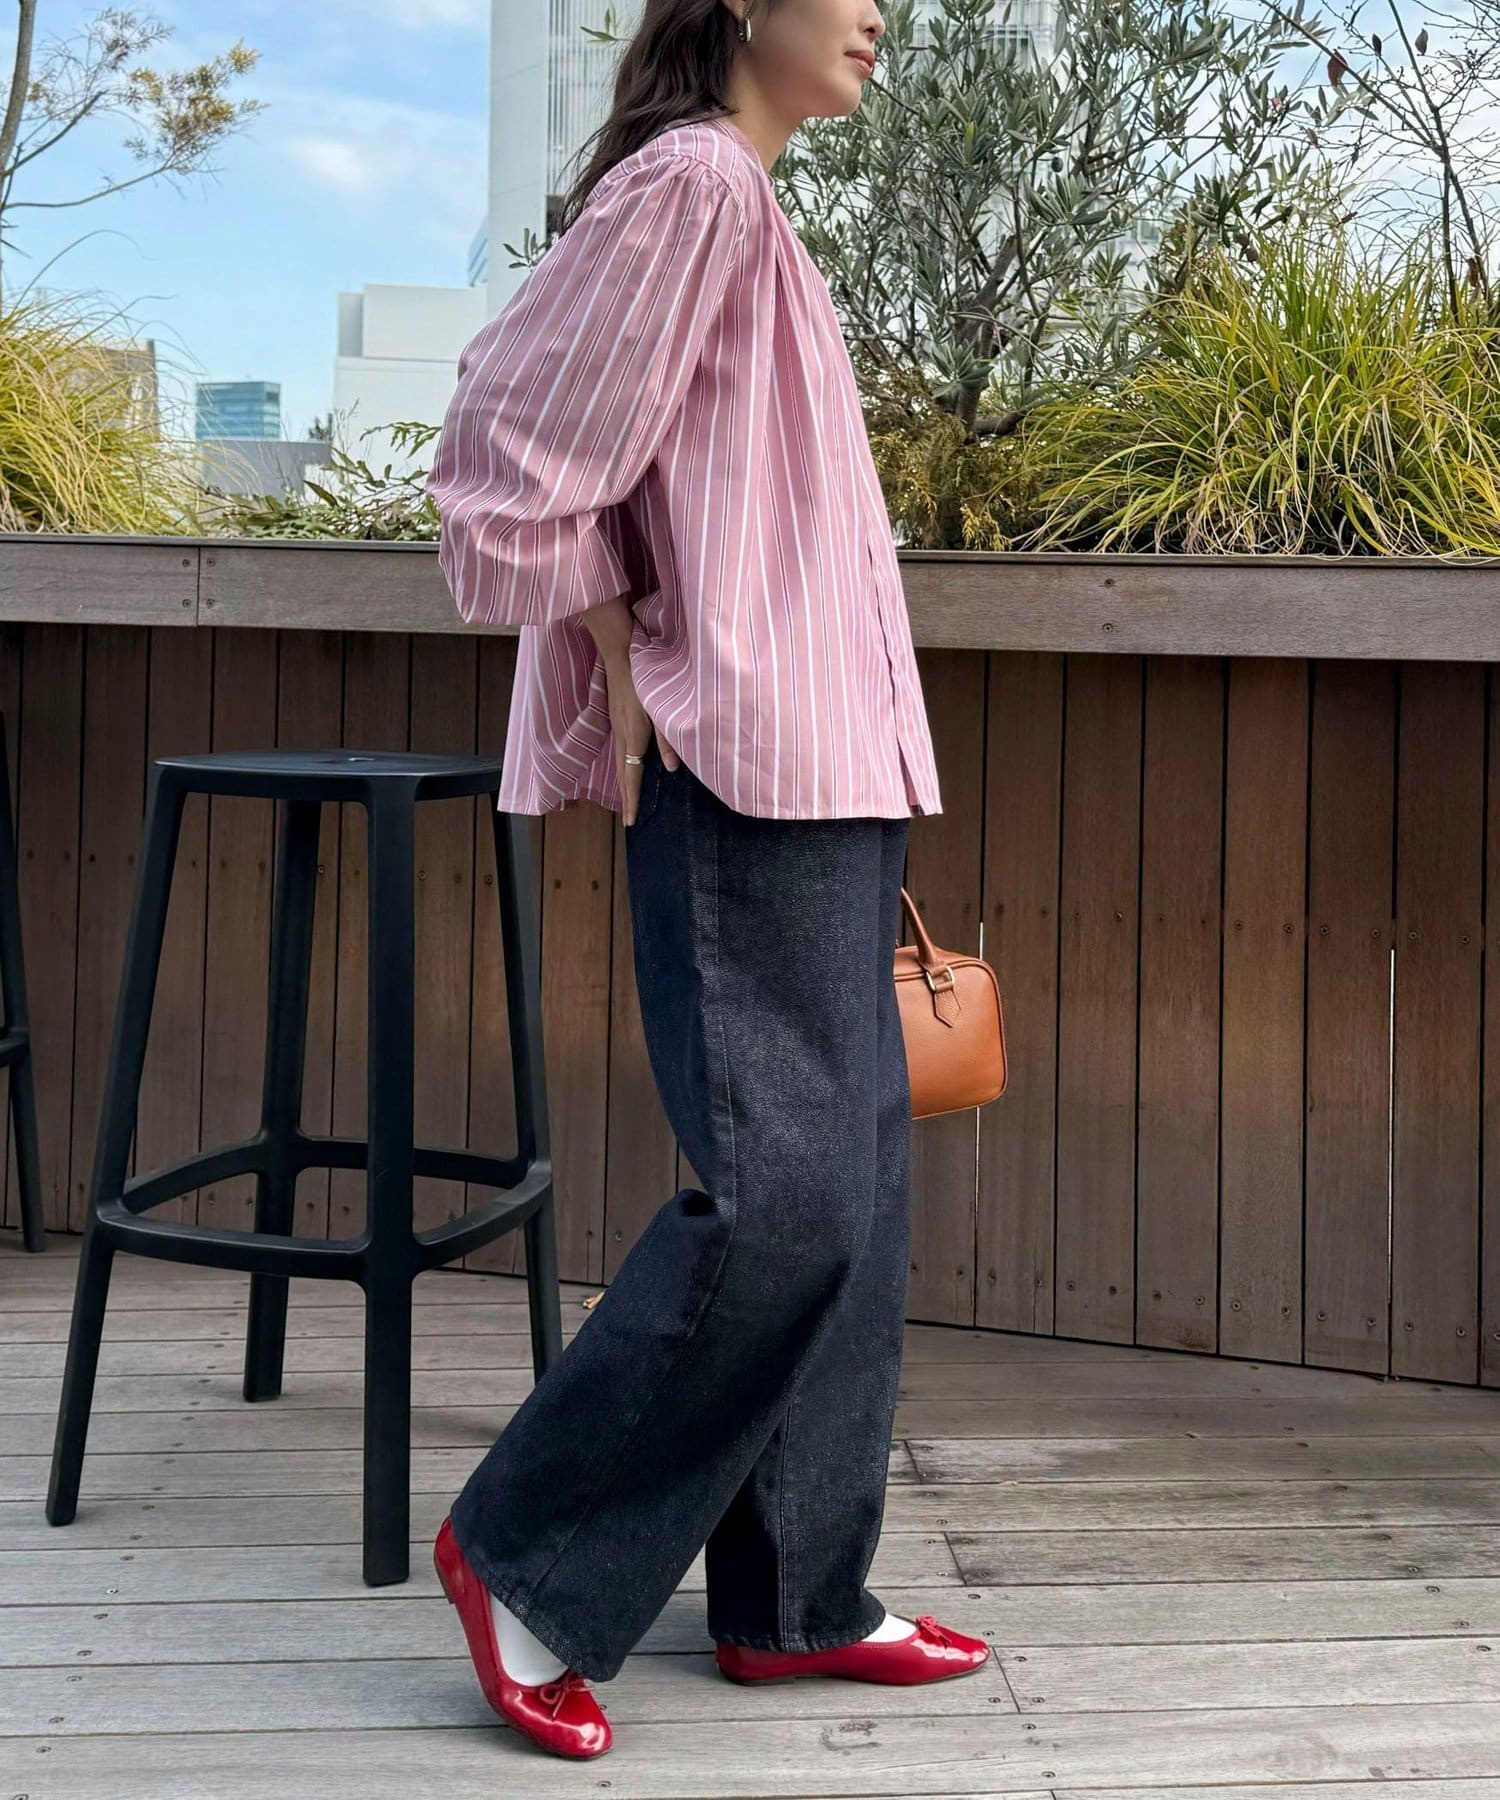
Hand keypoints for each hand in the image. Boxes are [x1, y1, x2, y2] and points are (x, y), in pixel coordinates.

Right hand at [581, 598, 682, 824]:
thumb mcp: (662, 706)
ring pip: (619, 762)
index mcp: (633, 735)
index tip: (631, 821)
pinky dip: (622, 765)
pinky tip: (627, 767)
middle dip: (626, 798)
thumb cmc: (646, 675)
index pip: (631, 776)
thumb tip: (674, 768)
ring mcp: (616, 725)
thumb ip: (669, 738)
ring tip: (627, 800)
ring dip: (623, 783)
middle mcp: (621, 734)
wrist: (621, 650)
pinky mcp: (616, 716)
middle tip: (628, 819)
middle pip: (622, 774)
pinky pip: (619, 749)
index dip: (632, 800)